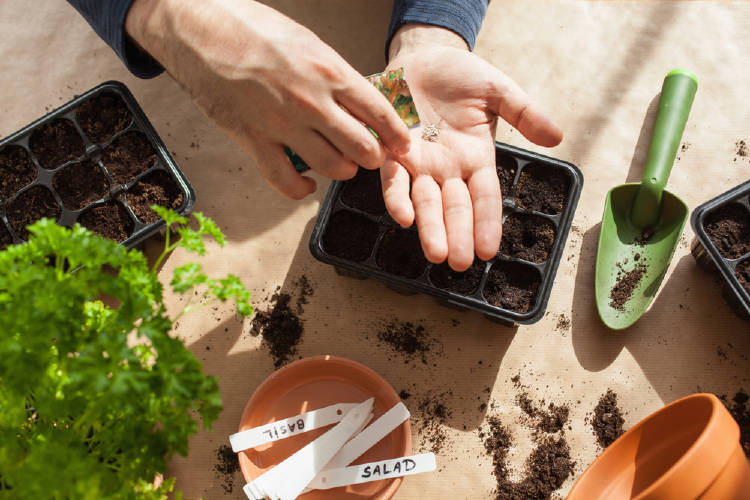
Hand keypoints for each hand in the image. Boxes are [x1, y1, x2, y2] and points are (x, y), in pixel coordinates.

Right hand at [126, 0, 410, 198]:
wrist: (200, 29)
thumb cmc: (252, 29)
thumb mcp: (308, 42)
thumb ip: (334, 76)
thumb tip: (358, 101)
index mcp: (329, 71)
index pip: (380, 113)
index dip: (397, 135)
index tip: (402, 144)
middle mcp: (312, 102)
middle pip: (363, 148)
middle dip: (373, 156)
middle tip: (371, 155)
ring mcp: (283, 125)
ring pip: (332, 167)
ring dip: (343, 170)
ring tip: (342, 164)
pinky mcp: (254, 141)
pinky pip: (286, 182)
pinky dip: (302, 189)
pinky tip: (308, 183)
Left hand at [384, 25, 562, 270]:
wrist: (423, 55)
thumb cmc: (461, 75)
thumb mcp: (498, 91)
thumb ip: (525, 113)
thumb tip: (557, 137)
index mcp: (476, 159)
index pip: (484, 199)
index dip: (487, 224)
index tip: (489, 251)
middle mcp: (448, 169)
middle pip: (455, 208)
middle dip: (457, 236)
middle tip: (459, 264)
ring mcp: (420, 163)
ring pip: (425, 202)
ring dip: (429, 228)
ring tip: (436, 253)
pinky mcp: (393, 151)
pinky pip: (393, 178)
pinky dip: (396, 196)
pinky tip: (402, 216)